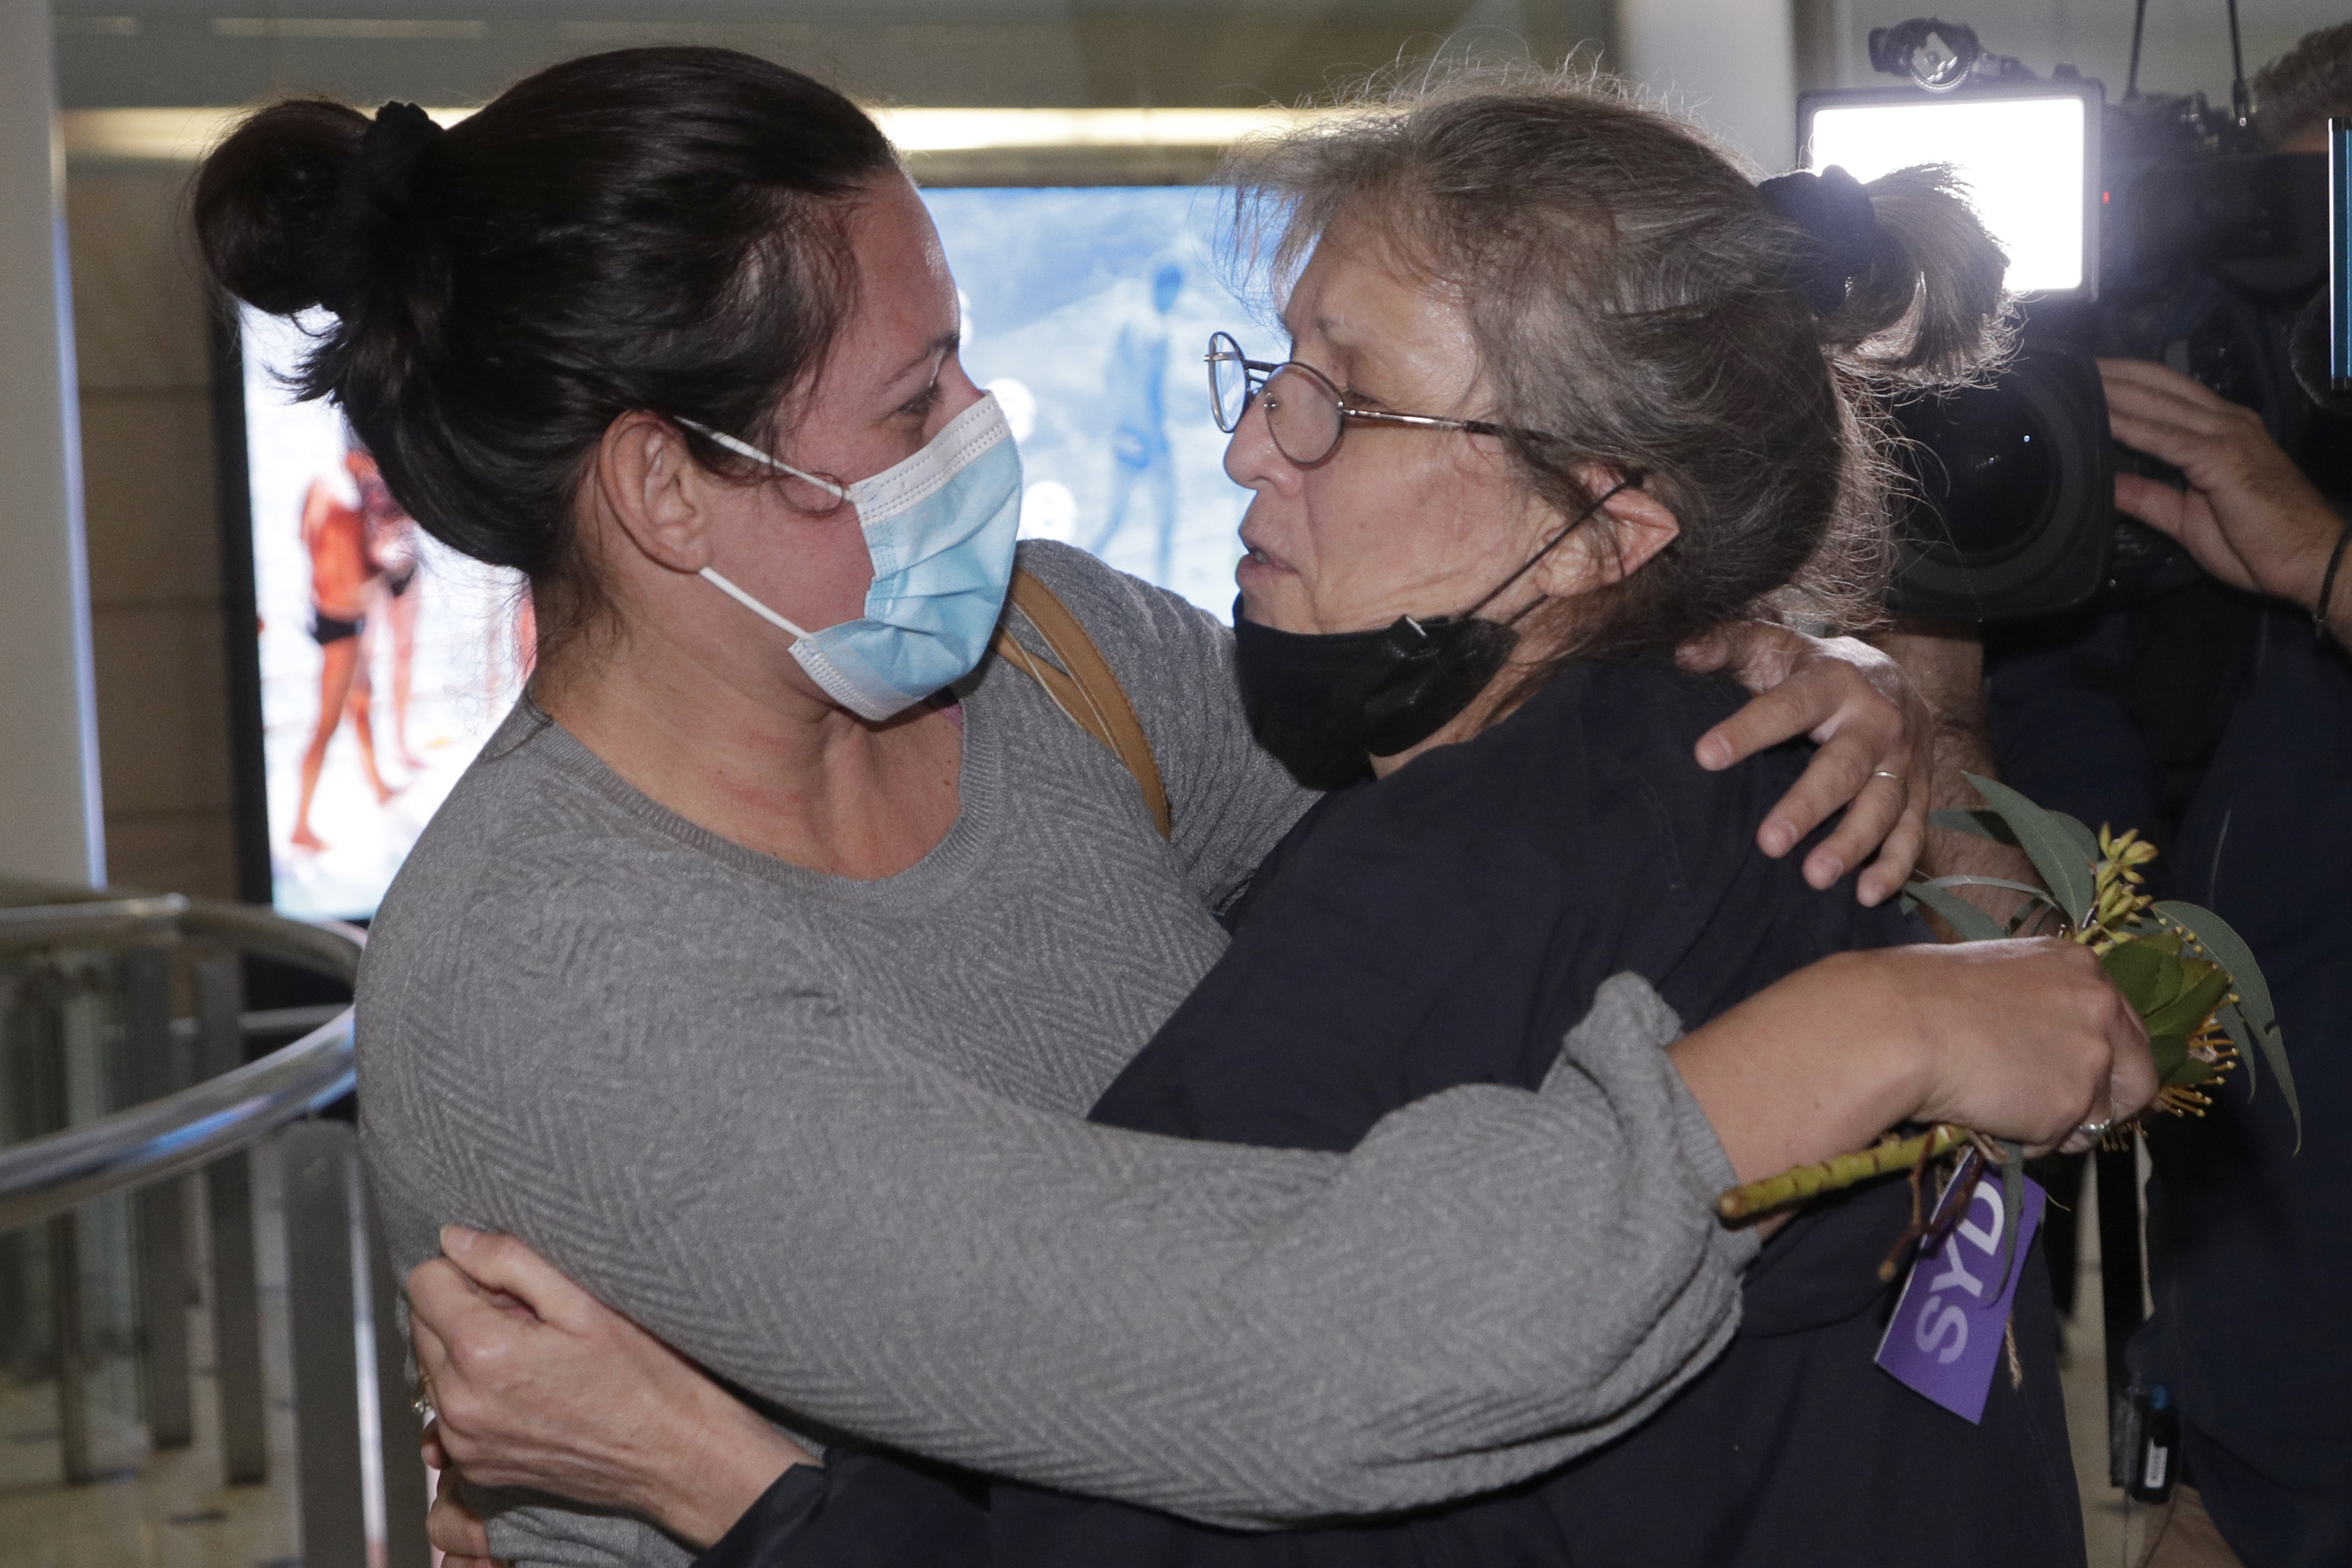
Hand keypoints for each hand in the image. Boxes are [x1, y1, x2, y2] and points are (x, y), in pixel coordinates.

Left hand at [407, 1226, 809, 1548]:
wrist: (673, 1455)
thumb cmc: (644, 1374)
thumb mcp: (586, 1301)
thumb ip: (510, 1260)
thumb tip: (453, 1238)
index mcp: (483, 1351)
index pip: (424, 1281)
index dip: (466, 1269)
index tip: (510, 1283)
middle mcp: (459, 1403)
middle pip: (421, 1324)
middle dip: (463, 1308)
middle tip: (529, 1318)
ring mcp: (463, 1443)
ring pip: (432, 1368)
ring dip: (466, 1352)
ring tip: (532, 1355)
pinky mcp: (475, 1468)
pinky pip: (448, 1412)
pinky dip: (474, 1394)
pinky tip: (528, 1390)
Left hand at [1679, 622, 1929, 904]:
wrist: (1893, 673)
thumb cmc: (1812, 667)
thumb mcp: (1773, 645)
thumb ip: (1728, 646)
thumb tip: (1682, 653)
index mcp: (1832, 681)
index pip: (1786, 707)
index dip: (1747, 730)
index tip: (1704, 756)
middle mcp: (1876, 720)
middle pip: (1844, 766)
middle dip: (1808, 805)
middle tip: (1769, 842)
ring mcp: (1904, 759)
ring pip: (1883, 804)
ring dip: (1851, 843)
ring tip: (1814, 877)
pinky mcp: (1920, 790)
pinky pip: (1912, 830)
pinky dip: (1895, 865)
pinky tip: (1867, 895)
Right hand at [1884, 939, 2156, 1154]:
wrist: (1897, 1024)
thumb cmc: (1921, 994)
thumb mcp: (1998, 978)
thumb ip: (2039, 1006)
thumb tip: (2046, 1046)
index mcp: (2081, 967)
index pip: (2124, 1026)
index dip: (2107, 1061)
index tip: (2083, 1079)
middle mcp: (2101, 1006)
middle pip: (2139, 1078)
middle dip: (2105, 1104)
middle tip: (2059, 1114)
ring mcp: (2092, 1056)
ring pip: (2098, 1117)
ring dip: (2057, 1123)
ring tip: (2000, 1106)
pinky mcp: (2071, 1104)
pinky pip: (2058, 1142)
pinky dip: (2026, 1139)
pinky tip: (1988, 1113)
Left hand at [2100, 358, 2346, 619]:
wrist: (2311, 560)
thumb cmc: (2258, 543)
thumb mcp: (2186, 518)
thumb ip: (2148, 497)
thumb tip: (2107, 484)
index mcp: (2221, 430)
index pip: (2166, 392)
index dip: (2126, 380)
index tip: (2086, 376)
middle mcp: (2225, 422)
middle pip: (2158, 386)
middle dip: (2113, 373)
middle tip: (2068, 365)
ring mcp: (2226, 435)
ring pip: (2158, 403)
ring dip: (2114, 391)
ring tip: (2075, 380)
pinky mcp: (2223, 457)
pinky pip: (2165, 437)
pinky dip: (2130, 426)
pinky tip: (2100, 419)